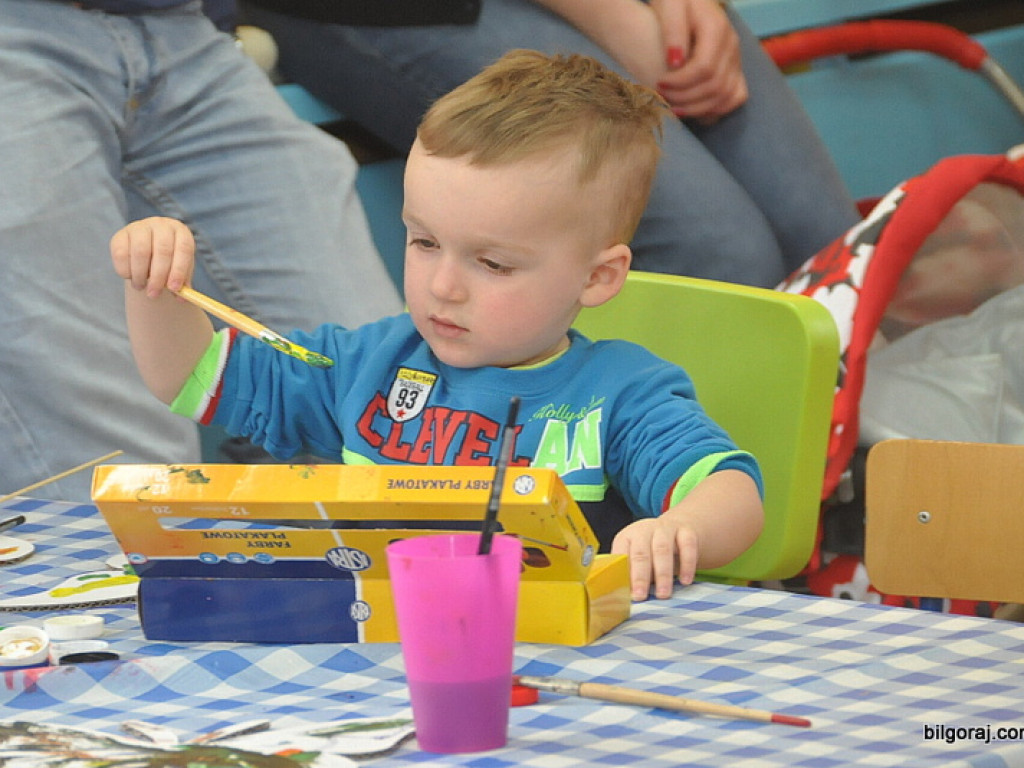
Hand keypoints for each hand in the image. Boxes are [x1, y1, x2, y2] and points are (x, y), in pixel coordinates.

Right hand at [110, 217, 195, 297]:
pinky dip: (125, 270)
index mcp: (181, 232)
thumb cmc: (169, 264)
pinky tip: (130, 277)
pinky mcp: (120, 235)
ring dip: (140, 275)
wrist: (148, 254)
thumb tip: (182, 298)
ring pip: (140, 252)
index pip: (184, 249)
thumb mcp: (179, 272)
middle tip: (154, 294)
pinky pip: (121, 254)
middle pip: (162, 250)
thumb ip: (182, 284)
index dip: (179, 270)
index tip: (174, 288)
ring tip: (141, 287)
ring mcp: (139, 227)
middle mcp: (161, 225)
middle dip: (158, 277)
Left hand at [611, 514, 699, 600]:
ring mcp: (665, 529)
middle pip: (641, 553)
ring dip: (663, 574)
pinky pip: (687, 545)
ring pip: (663, 549)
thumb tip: (626, 599)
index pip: (621, 554)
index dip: (622, 574)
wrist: (677, 527)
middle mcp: (644, 530)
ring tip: (663, 594)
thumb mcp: (638, 560)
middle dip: (640, 577)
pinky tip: (686, 581)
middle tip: (640, 596)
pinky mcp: (686, 531)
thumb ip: (632, 575)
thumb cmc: (651, 551)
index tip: (625, 594)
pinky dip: (687, 564)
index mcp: (627, 537)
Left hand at [651, 0, 747, 121]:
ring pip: (726, 95)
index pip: (704, 68)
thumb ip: (673, 31)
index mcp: (717, 29)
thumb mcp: (669, 6)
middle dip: (685, 97)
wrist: (686, 1)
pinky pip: (735, 96)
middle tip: (662, 97)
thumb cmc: (674, 2)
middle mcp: (732, 45)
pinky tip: (693, 108)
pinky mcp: (735, 68)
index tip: (658, 83)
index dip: (680, 82)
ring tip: (672, 107)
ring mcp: (736, 58)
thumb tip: (675, 62)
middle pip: (715, 85)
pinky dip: (716, 108)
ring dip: (697, 108)